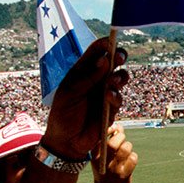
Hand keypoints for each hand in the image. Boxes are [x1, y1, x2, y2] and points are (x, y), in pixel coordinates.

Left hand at [43, 36, 128, 161]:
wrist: (67, 141)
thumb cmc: (63, 114)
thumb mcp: (70, 93)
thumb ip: (88, 77)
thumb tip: (104, 60)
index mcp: (82, 71)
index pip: (96, 52)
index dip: (105, 44)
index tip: (112, 41)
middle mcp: (95, 79)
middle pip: (113, 62)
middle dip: (119, 57)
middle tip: (119, 57)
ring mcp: (104, 93)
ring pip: (120, 78)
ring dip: (119, 77)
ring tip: (113, 81)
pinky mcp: (111, 108)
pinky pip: (118, 97)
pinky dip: (115, 95)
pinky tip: (108, 97)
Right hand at [94, 123, 137, 182]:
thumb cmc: (106, 168)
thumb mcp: (102, 155)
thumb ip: (109, 140)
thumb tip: (118, 126)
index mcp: (95, 155)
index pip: (101, 137)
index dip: (109, 129)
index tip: (114, 128)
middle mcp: (102, 162)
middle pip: (112, 143)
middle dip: (120, 136)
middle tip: (122, 138)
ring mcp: (113, 169)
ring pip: (125, 149)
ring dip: (128, 146)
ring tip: (126, 150)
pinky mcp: (124, 175)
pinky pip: (133, 158)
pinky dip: (133, 156)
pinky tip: (129, 160)